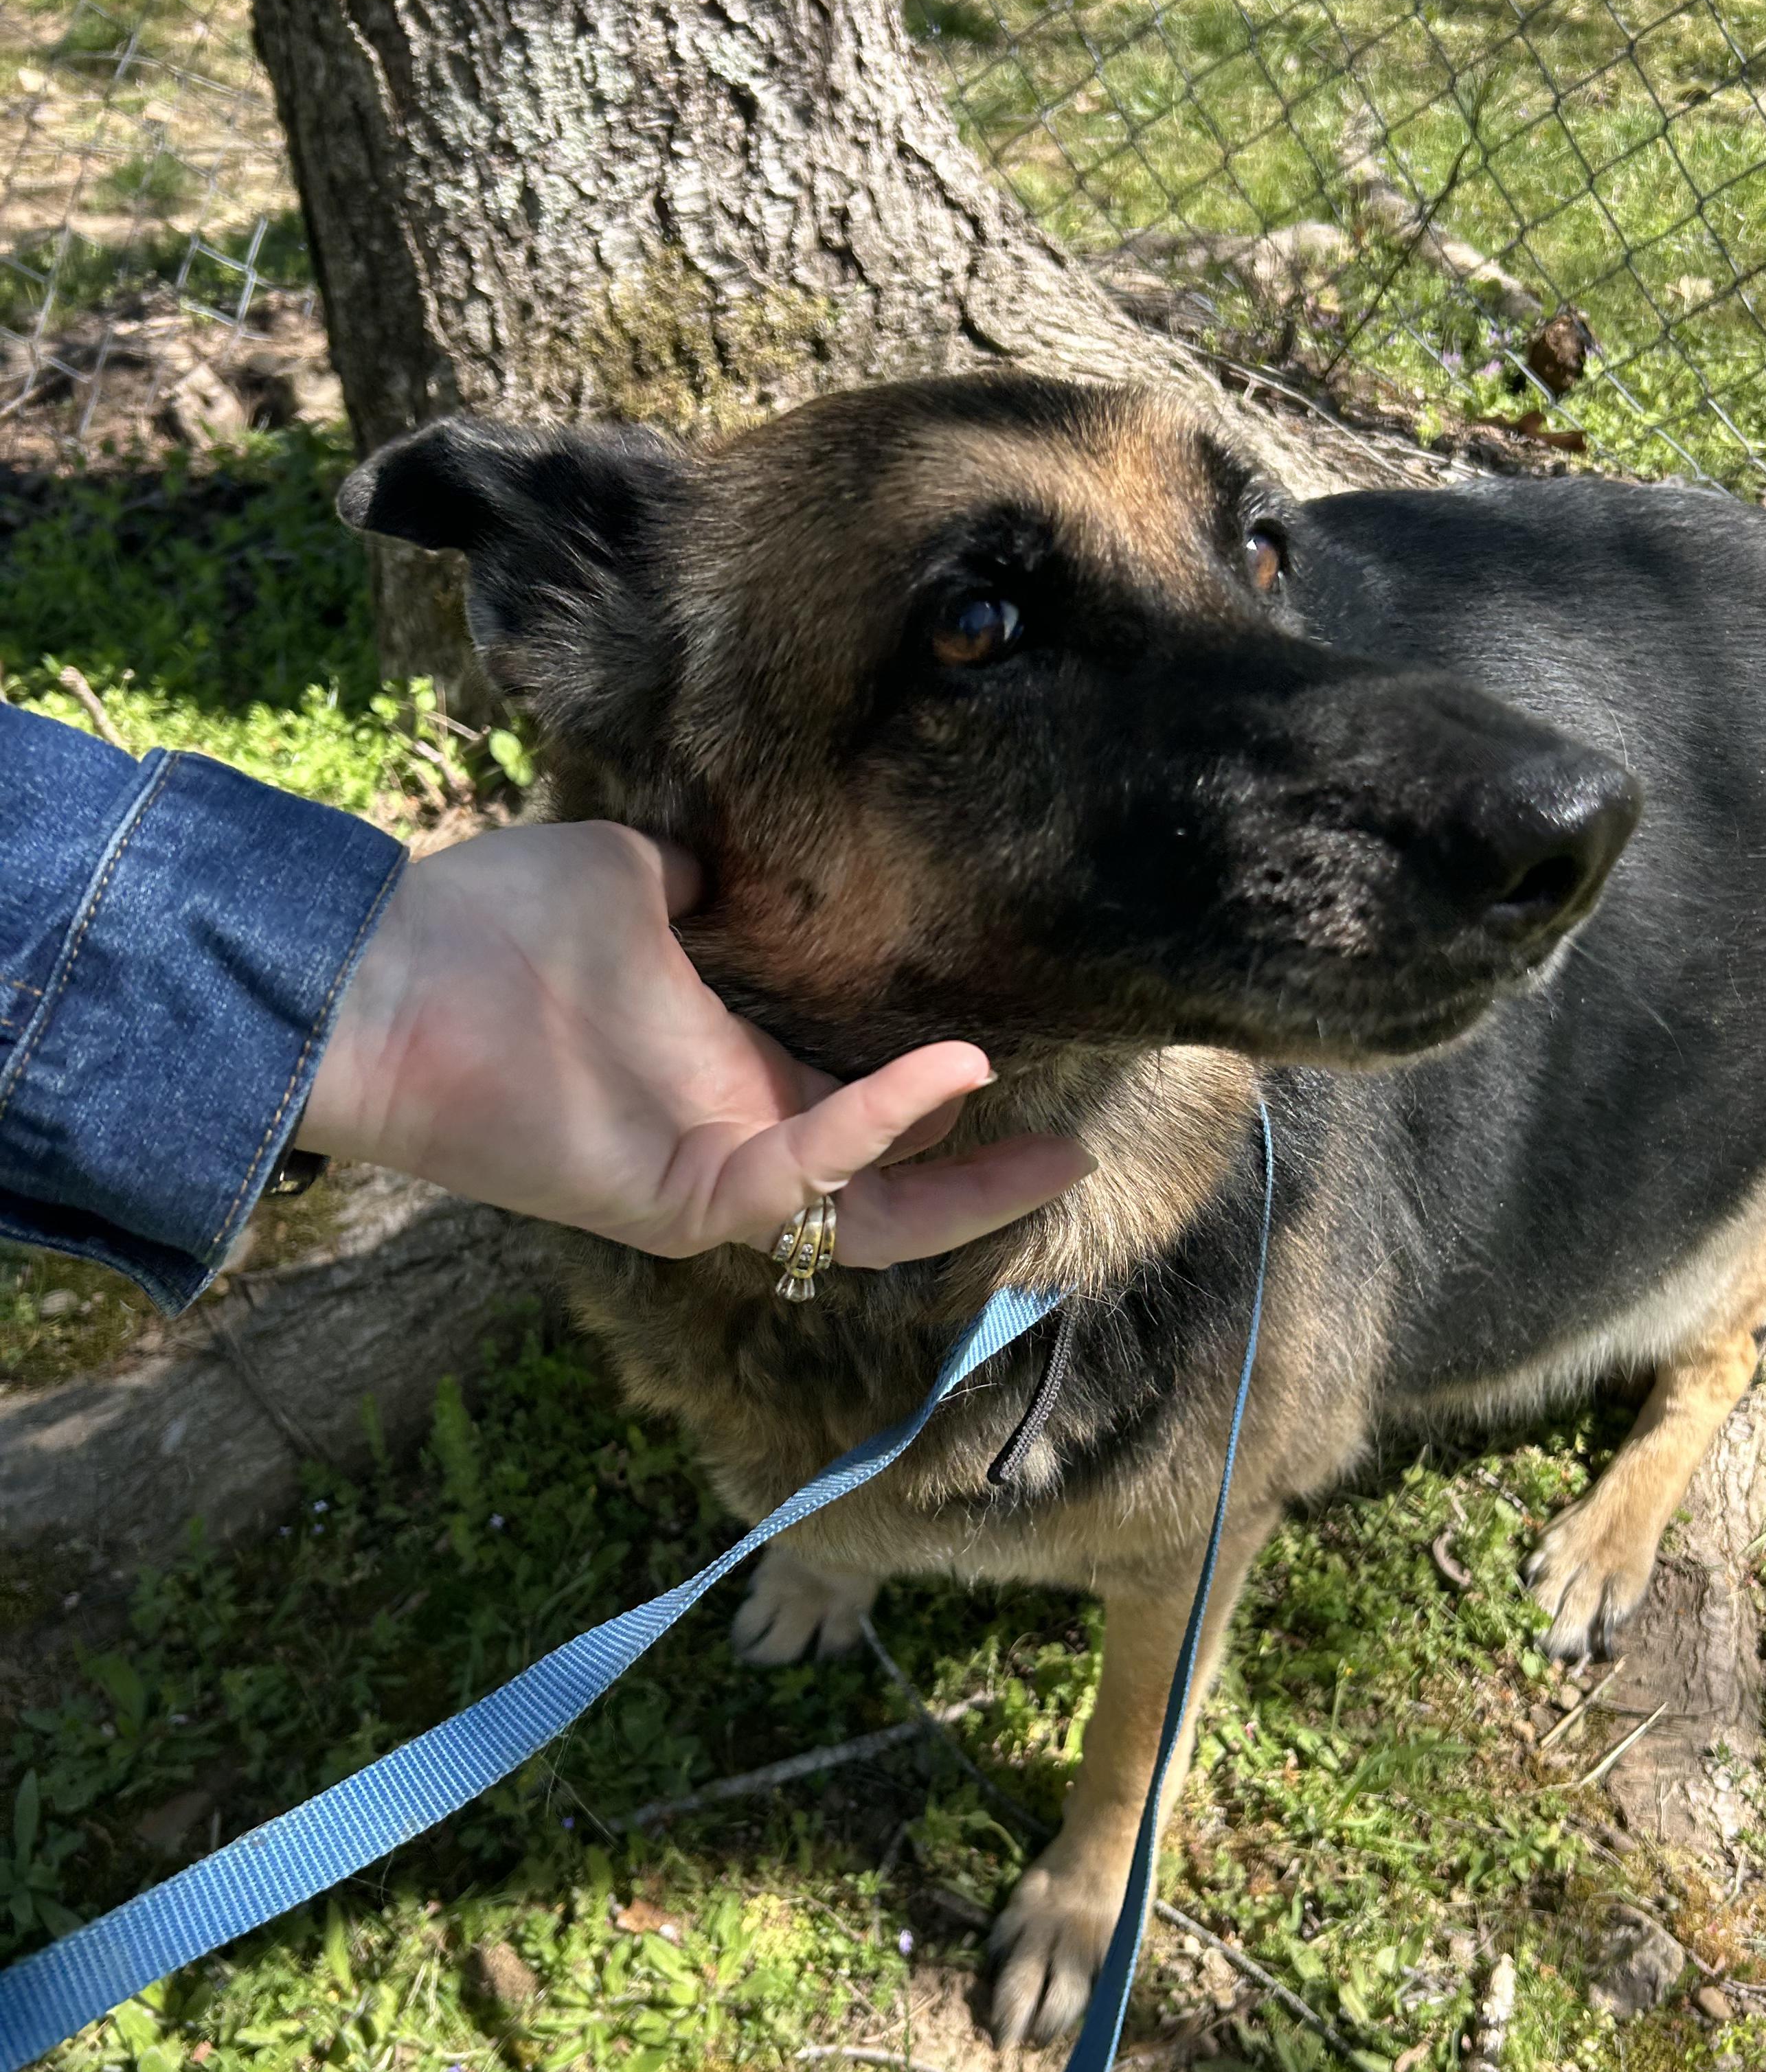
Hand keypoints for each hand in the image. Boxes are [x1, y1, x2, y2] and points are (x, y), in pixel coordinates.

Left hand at [297, 821, 1090, 1263]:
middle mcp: (730, 1138)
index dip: (941, 1101)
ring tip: (1054, 1156)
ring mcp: (709, 1175)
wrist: (379, 974)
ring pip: (865, 1221)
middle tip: (1079, 1151)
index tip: (1018, 1050)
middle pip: (886, 1194)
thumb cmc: (486, 928)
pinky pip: (803, 1178)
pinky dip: (880, 1129)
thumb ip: (698, 882)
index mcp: (726, 1077)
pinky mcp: (680, 1195)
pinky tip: (946, 1072)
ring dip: (965, 1194)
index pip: (858, 1110)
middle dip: (986, 1183)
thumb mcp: (629, 880)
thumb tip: (733, 850)